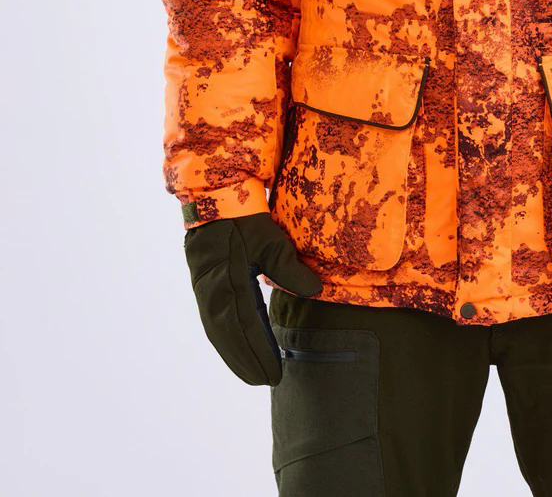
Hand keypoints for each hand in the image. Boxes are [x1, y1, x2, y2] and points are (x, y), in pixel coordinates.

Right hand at [183, 211, 322, 385]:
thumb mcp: (271, 240)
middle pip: (229, 336)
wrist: (215, 200)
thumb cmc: (247, 220)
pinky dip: (227, 341)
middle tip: (268, 381)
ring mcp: (205, 290)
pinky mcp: (204, 288)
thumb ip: (291, 269)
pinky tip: (240, 351)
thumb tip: (316, 292)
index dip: (259, 352)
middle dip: (248, 361)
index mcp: (229, 280)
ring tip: (255, 375)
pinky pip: (214, 322)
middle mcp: (212, 290)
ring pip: (219, 332)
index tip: (275, 374)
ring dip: (236, 355)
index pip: (245, 326)